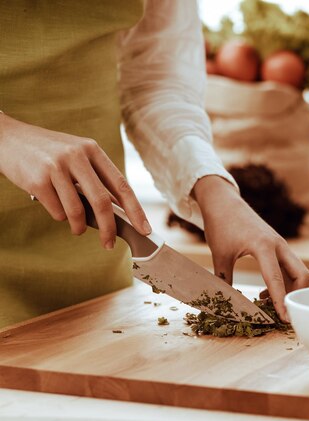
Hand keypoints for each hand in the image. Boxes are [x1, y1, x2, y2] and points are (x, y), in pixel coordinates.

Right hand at [0, 114, 150, 248]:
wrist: (8, 138)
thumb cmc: (48, 154)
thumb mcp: (76, 156)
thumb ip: (95, 179)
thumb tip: (118, 214)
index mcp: (92, 150)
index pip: (121, 185)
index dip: (135, 210)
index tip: (144, 229)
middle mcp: (76, 155)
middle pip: (102, 203)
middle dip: (109, 229)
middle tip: (109, 244)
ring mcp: (56, 167)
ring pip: (77, 212)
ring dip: (78, 227)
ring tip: (75, 227)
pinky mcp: (38, 180)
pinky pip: (57, 212)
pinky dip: (59, 216)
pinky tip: (52, 205)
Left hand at [192, 175, 308, 320]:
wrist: (223, 201)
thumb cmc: (221, 225)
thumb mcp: (219, 255)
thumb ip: (223, 280)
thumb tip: (223, 304)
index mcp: (264, 246)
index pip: (276, 279)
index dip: (281, 301)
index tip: (285, 319)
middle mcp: (279, 245)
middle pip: (302, 275)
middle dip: (296, 296)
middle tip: (280, 312)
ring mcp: (281, 246)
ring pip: (298, 273)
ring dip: (289, 290)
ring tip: (264, 302)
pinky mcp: (278, 247)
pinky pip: (290, 269)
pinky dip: (284, 283)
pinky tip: (265, 292)